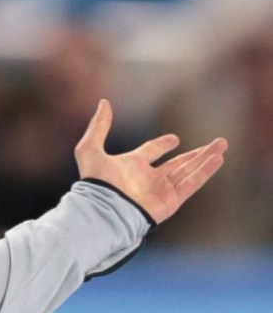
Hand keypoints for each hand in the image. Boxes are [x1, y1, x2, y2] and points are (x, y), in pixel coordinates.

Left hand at [74, 99, 227, 223]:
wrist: (102, 210)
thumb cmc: (95, 182)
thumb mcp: (90, 149)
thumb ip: (98, 126)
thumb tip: (103, 102)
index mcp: (130, 167)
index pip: (150, 152)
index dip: (162, 145)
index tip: (174, 139)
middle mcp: (147, 179)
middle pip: (176, 163)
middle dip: (195, 153)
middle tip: (216, 142)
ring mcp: (159, 191)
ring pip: (187, 171)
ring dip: (205, 158)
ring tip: (223, 145)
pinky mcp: (169, 202)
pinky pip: (191, 184)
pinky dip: (205, 171)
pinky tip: (218, 158)